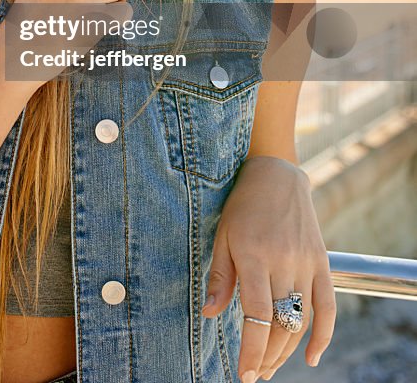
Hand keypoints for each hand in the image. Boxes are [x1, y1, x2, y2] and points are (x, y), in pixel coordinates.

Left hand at [202, 155, 335, 380]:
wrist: (275, 174)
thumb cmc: (242, 205)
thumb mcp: (222, 236)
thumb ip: (220, 278)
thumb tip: (208, 314)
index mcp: (254, 255)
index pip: (256, 315)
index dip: (251, 350)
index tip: (245, 374)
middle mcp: (283, 261)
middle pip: (280, 324)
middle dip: (267, 357)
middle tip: (255, 373)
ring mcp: (306, 262)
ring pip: (301, 320)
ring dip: (287, 351)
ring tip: (271, 366)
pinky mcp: (322, 261)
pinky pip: (327, 305)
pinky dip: (323, 335)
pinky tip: (312, 357)